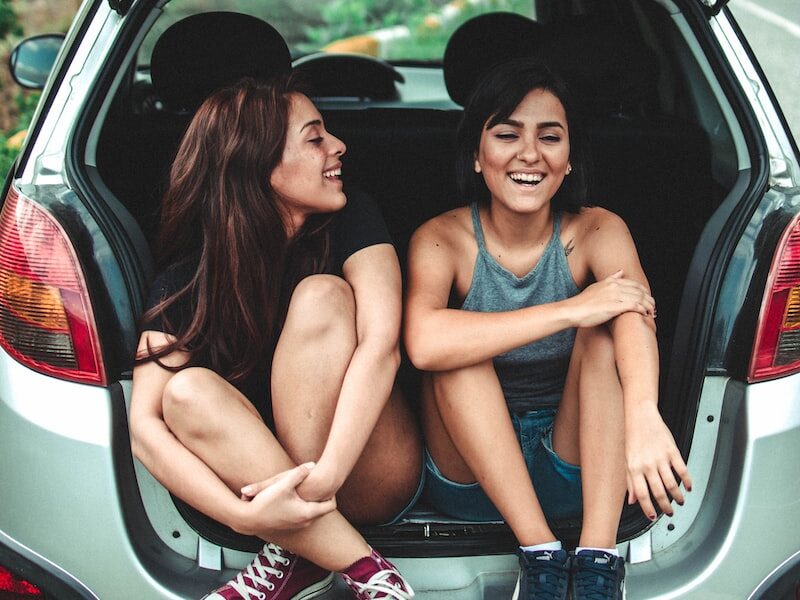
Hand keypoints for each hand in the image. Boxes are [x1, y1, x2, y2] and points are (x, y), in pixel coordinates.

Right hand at [237, 463, 335, 535]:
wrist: (248, 520)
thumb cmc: (266, 503)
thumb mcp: (283, 484)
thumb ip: (299, 473)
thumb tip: (313, 464)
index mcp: (307, 513)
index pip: (331, 505)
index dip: (332, 493)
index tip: (328, 483)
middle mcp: (305, 522)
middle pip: (324, 509)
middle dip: (323, 497)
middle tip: (321, 484)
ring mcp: (298, 526)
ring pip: (313, 513)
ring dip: (313, 502)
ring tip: (309, 489)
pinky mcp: (290, 526)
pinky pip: (304, 516)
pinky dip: (304, 507)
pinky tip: (296, 497)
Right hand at [569, 270, 654, 327]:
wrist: (573, 311)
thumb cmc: (582, 302)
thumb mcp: (596, 286)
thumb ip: (610, 278)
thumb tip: (621, 271)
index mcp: (611, 282)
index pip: (635, 284)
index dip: (644, 292)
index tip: (647, 299)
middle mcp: (614, 287)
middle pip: (639, 291)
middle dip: (649, 299)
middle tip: (653, 307)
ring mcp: (615, 296)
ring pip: (639, 298)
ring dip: (648, 306)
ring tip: (651, 312)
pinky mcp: (614, 307)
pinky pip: (634, 306)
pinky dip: (642, 310)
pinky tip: (644, 314)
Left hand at [625, 405, 691, 519]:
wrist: (640, 416)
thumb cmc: (633, 438)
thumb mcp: (627, 460)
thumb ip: (630, 482)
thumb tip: (631, 501)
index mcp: (634, 468)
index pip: (641, 494)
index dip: (648, 508)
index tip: (653, 517)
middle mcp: (647, 464)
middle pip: (658, 492)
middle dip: (665, 506)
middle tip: (670, 512)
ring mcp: (660, 457)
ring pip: (672, 483)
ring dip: (678, 496)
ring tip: (681, 501)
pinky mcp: (672, 450)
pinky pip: (682, 469)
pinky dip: (687, 480)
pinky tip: (689, 486)